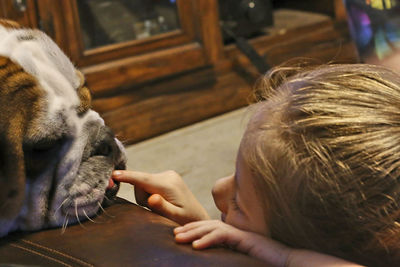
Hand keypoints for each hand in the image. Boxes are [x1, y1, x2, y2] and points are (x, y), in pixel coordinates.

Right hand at [112, 170, 209, 224]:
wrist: (197, 216)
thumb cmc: (186, 220)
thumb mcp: (175, 217)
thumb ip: (163, 207)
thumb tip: (152, 197)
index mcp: (169, 185)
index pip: (143, 179)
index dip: (128, 177)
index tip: (114, 174)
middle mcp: (168, 175)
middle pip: (140, 183)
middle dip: (142, 198)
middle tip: (155, 210)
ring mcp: (167, 174)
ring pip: (143, 184)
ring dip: (146, 197)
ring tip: (161, 207)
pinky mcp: (165, 176)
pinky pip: (148, 183)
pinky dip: (150, 193)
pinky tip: (161, 201)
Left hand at [174, 220, 288, 266]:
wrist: (287, 263)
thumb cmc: (264, 262)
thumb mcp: (240, 259)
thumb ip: (227, 255)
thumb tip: (213, 260)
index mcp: (233, 236)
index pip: (210, 229)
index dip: (194, 230)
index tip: (179, 233)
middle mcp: (235, 232)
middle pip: (208, 225)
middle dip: (189, 228)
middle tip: (173, 233)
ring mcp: (240, 234)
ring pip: (212, 228)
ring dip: (194, 233)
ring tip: (178, 238)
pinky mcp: (245, 239)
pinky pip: (223, 236)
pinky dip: (208, 240)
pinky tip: (196, 246)